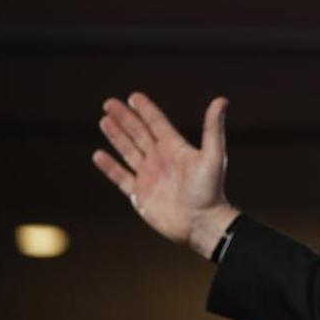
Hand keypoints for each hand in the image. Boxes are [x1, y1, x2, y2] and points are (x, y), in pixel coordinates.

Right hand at [92, 92, 238, 258]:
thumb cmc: (210, 190)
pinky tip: (98, 154)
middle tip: (109, 102)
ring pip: (128, 151)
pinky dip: (109, 166)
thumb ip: (213, 128)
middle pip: (138, 133)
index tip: (133, 96)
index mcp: (175, 148)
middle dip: (124, 118)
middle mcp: (160, 159)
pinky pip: (120, 177)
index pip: (157, 123)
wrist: (201, 224)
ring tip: (104, 120)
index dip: (145, 109)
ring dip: (116, 136)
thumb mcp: (213, 156)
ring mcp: (149, 176)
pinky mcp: (140, 194)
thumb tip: (222, 100)